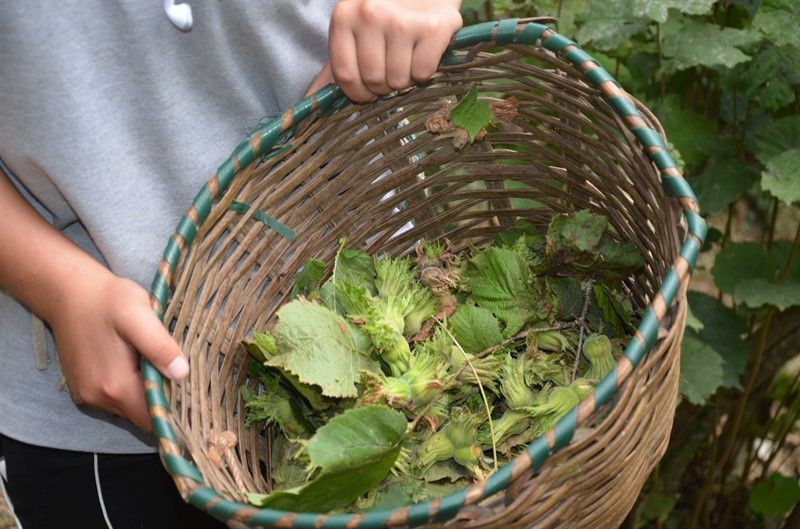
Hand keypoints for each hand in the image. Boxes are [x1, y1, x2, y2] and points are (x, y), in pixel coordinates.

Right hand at [50, 272, 187, 431]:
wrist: (69, 293)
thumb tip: (181, 373)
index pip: (153, 418)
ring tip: (158, 366)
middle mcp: (98, 398)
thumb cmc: (108, 300)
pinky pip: (113, 400)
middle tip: (179, 375)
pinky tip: (136, 365)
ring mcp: (87, 395)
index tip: (192, 395)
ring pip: (128, 409)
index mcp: (115, 386)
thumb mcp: (139, 315)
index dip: (174, 411)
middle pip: (141, 416)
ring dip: (144, 394)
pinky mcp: (82, 388)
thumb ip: (159, 347)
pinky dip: (129, 388)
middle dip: (161, 400)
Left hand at [306, 0, 462, 101]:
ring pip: (398, 80)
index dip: (357, 92)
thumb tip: (310, 101)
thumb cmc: (387, 14)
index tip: (367, 92)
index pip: (345, 75)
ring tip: (406, 60)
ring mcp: (402, 20)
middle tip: (390, 71)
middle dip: (383, 86)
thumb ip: (335, 65)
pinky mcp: (432, 27)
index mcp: (345, 15)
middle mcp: (371, 14)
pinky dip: (424, 72)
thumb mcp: (354, 30)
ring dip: (404, 80)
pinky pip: (422, 73)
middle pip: (373, 80)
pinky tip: (422, 53)